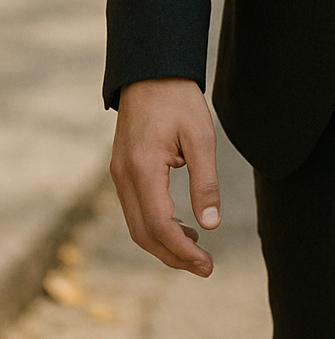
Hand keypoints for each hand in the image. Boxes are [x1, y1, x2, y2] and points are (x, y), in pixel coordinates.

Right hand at [110, 78, 220, 276]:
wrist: (151, 70)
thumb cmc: (179, 100)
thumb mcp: (201, 137)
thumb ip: (205, 183)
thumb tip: (211, 226)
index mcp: (143, 169)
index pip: (161, 226)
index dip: (183, 251)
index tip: (208, 264)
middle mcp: (124, 177)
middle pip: (144, 234)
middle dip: (173, 256)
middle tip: (205, 267)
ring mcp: (119, 174)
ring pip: (137, 225)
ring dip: (164, 243)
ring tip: (197, 249)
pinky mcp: (122, 169)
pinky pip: (136, 209)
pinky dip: (156, 225)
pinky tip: (181, 225)